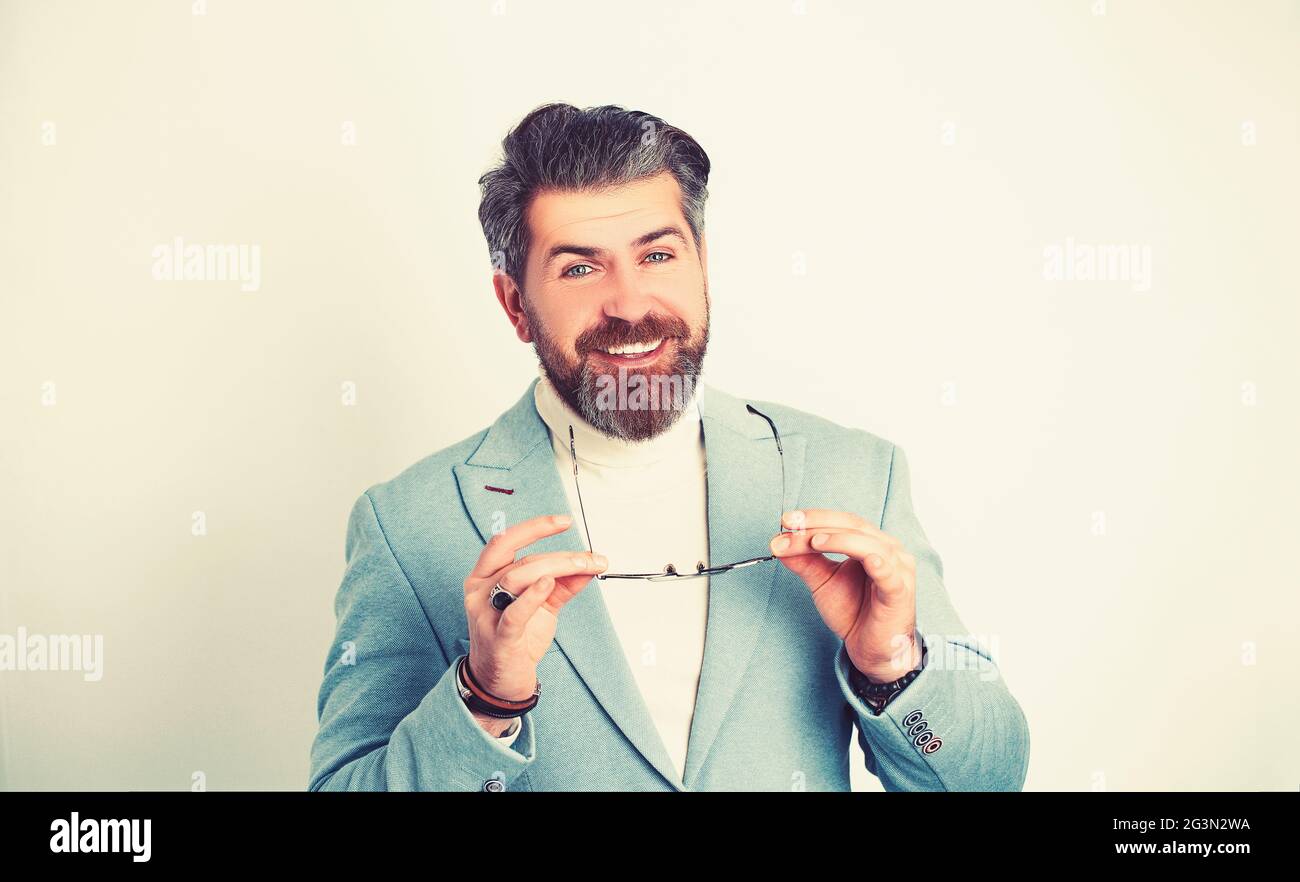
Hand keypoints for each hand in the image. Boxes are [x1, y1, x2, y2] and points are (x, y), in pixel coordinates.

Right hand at [463, 513, 607, 700]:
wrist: (502, 681)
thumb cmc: (517, 638)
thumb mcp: (543, 605)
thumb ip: (563, 583)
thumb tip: (590, 563)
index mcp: (486, 576)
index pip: (505, 541)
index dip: (535, 527)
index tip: (564, 521)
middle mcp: (480, 590)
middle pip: (520, 560)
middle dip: (559, 555)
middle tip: (589, 558)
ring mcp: (486, 614)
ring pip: (518, 578)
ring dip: (556, 569)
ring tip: (585, 567)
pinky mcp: (498, 638)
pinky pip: (514, 613)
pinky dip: (533, 596)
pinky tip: (549, 584)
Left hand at [769, 509, 919, 681]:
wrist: (872, 650)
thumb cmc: (854, 612)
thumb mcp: (823, 581)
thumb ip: (804, 561)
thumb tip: (779, 542)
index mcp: (870, 542)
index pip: (841, 521)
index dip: (814, 518)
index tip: (786, 520)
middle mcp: (887, 549)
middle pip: (852, 526)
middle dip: (819, 524)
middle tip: (791, 525)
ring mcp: (897, 568)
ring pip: (868, 544)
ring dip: (838, 540)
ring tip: (812, 541)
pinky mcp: (899, 591)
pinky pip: (888, 573)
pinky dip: (877, 563)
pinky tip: (865, 559)